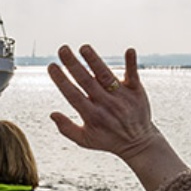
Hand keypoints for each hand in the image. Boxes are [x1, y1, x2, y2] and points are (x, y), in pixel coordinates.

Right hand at [48, 44, 187, 190]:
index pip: (73, 95)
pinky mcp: (136, 91)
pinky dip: (131, 63)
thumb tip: (52, 114)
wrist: (139, 143)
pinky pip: (133, 75)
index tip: (52, 66)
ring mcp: (122, 97)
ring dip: (94, 61)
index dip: (61, 80)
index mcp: (92, 116)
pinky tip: (129, 50)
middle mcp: (106, 105)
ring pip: (105, 76)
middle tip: (63, 49)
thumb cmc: (108, 139)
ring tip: (84, 48)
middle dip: (73, 64)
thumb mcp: (85, 140)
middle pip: (87, 81)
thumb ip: (66, 128)